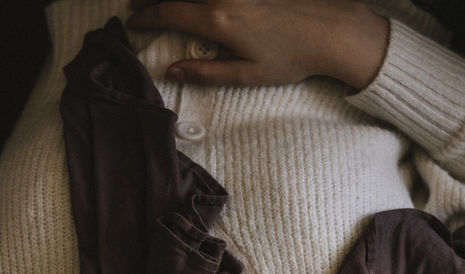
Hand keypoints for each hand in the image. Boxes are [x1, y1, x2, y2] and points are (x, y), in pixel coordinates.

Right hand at [126, 0, 388, 89]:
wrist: (332, 31)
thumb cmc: (292, 57)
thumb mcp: (247, 75)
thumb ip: (206, 73)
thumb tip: (172, 71)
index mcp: (218, 22)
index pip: (169, 13)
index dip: (146, 17)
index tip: (132, 22)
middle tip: (136, 4)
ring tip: (159, 0)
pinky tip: (194, 2)